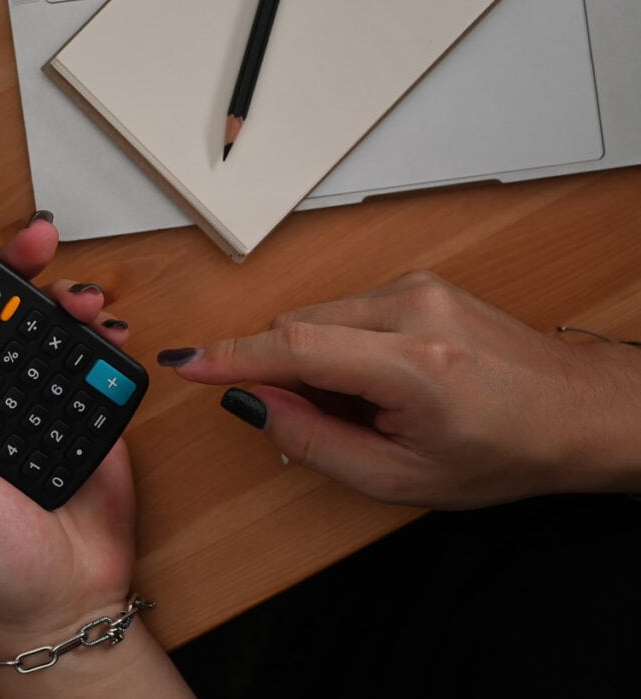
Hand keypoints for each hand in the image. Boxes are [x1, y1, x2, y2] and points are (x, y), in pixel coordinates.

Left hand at [0, 191, 137, 649]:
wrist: (68, 595)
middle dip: (13, 263)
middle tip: (33, 238)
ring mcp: (38, 394)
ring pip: (46, 322)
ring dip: (60, 290)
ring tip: (76, 291)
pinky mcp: (87, 406)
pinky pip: (91, 355)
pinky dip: (98, 331)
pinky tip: (100, 323)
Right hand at [161, 271, 640, 508]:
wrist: (575, 410)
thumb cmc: (505, 450)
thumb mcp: (402, 478)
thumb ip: (314, 442)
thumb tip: (255, 403)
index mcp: (414, 365)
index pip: (296, 348)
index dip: (231, 357)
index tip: (186, 363)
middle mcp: (413, 308)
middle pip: (298, 326)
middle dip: (284, 373)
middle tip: (317, 421)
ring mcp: (417, 287)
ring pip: (317, 317)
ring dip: (314, 362)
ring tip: (366, 405)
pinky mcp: (418, 281)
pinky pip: (343, 309)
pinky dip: (339, 347)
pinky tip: (376, 379)